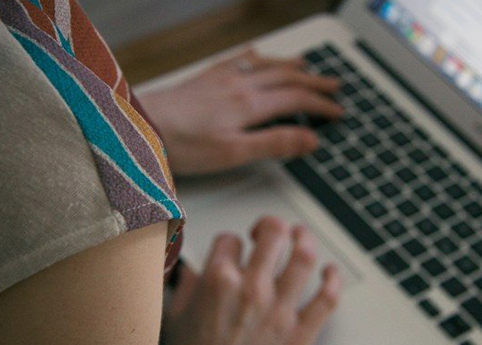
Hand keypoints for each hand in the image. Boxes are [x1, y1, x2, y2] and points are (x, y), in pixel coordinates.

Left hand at [139, 49, 343, 175]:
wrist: (142, 125)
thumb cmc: (183, 144)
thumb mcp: (234, 154)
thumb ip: (274, 144)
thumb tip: (310, 139)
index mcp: (250, 105)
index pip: (297, 100)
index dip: (322, 105)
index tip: (339, 111)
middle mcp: (240, 85)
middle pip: (288, 77)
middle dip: (315, 82)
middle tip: (335, 85)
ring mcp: (222, 78)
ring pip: (267, 65)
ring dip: (292, 65)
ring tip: (308, 65)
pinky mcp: (206, 77)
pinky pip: (238, 59)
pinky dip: (255, 55)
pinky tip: (257, 53)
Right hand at [156, 217, 341, 344]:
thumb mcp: (172, 318)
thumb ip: (184, 285)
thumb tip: (191, 268)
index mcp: (218, 282)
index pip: (231, 239)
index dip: (232, 242)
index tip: (235, 252)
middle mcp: (251, 291)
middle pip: (274, 233)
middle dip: (271, 225)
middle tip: (270, 232)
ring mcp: (279, 312)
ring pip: (305, 256)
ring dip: (305, 240)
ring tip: (301, 239)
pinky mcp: (300, 335)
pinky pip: (327, 299)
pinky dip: (334, 279)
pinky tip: (330, 273)